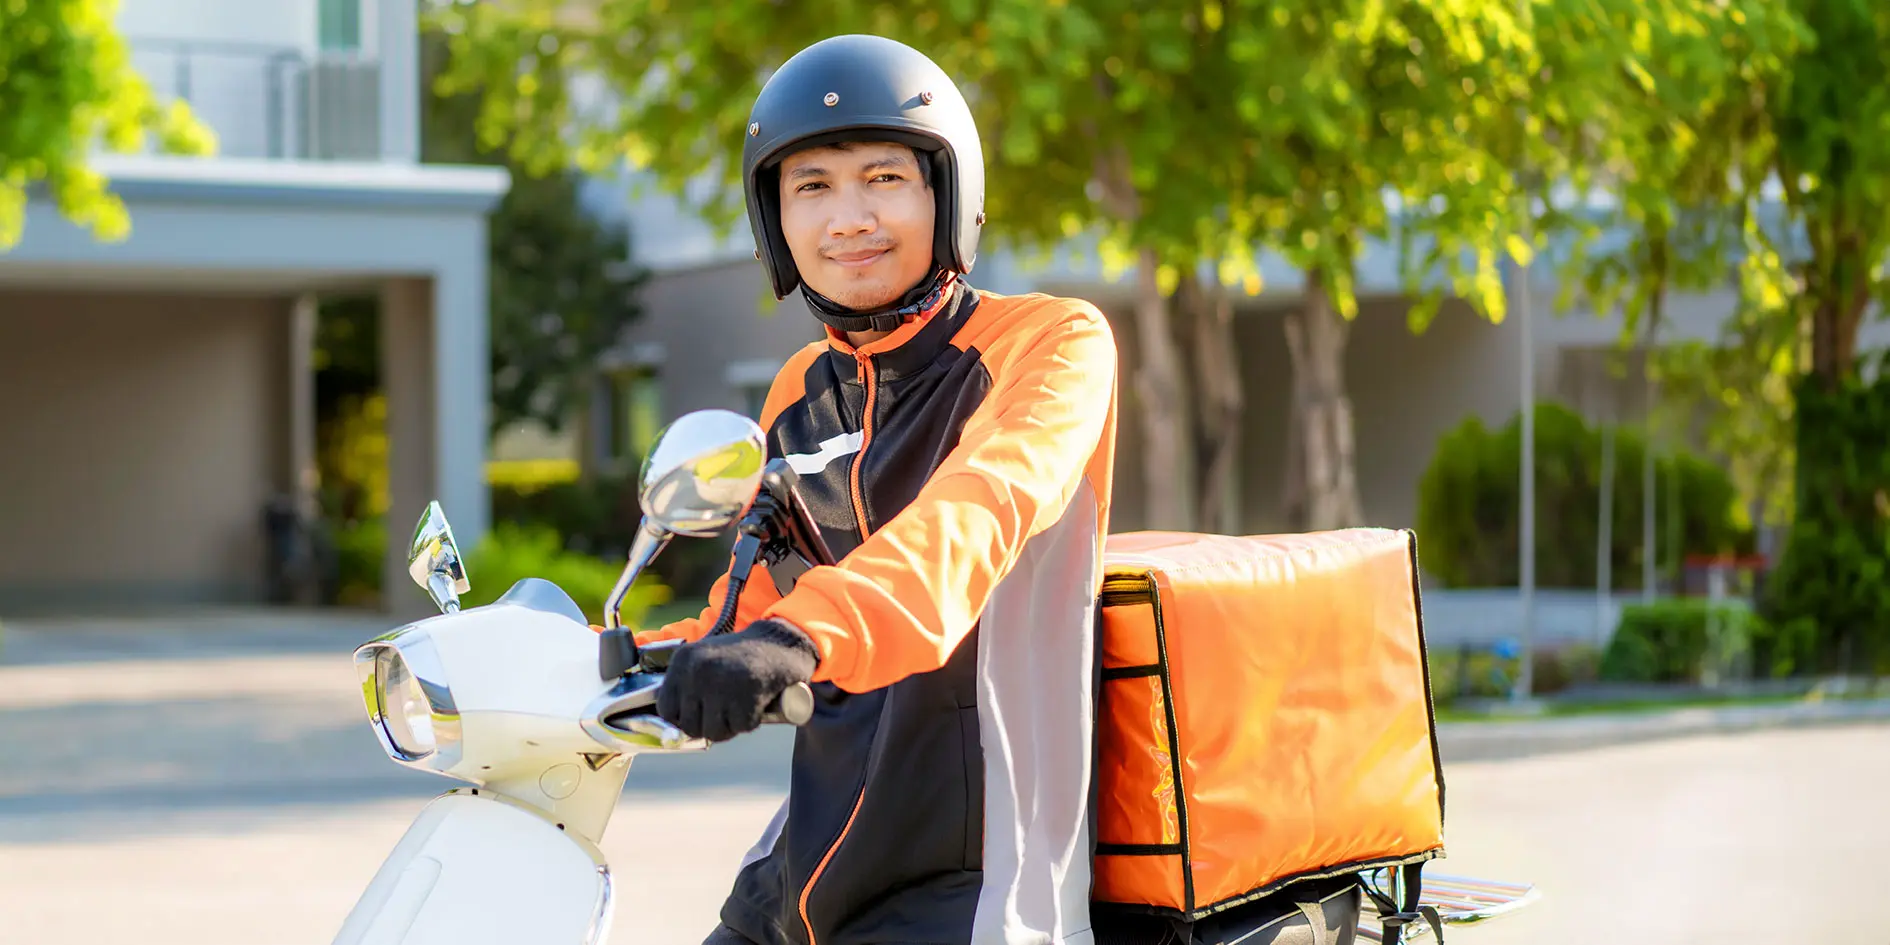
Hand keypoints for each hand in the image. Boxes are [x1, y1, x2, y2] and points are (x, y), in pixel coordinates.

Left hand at [656, 619, 818, 741]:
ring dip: (732, 726)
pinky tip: (757, 702)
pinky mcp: (747, 693)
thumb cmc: (742, 659)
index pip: (666, 710)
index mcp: (683, 661)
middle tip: (727, 710)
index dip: (684, 718)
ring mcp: (722, 682)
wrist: (781, 642)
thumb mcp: (705, 662)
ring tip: (742, 705)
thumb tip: (672, 730)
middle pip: (690, 727)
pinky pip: (742, 727)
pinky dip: (752, 721)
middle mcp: (698, 670)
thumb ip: (686, 688)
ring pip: (715, 732)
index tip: (701, 713)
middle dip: (710, 725)